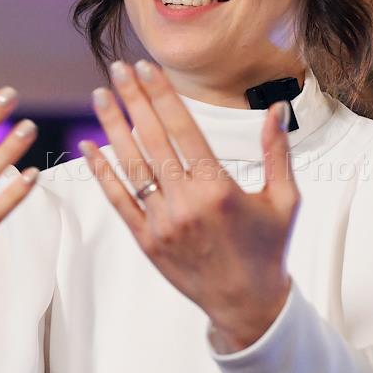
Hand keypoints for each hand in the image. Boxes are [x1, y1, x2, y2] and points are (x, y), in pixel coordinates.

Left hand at [78, 60, 299, 352]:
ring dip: (113, 127)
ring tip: (100, 95)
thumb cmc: (268, 248)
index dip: (161, 95)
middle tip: (117, 68)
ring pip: (131, 166)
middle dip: (133, 99)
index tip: (146, 68)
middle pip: (151, 139)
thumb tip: (278, 109)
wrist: (247, 304)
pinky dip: (102, 173)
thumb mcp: (284, 199)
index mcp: (219, 188)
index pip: (182, 129)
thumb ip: (276, 152)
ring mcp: (163, 223)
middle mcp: (187, 203)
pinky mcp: (147, 241)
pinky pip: (119, 201)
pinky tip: (88, 146)